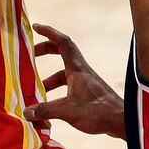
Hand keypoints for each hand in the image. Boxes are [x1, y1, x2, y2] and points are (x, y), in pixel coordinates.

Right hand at [22, 24, 126, 139]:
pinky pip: (68, 84)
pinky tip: (50, 104)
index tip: (35, 27)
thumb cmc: (98, 112)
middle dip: (46, 50)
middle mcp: (81, 71)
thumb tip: (27, 112)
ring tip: (35, 89)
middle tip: (31, 54)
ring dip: (48, 77)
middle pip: (62, 52)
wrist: (122, 121)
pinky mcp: (88, 92)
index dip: (49, 32)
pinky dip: (57, 89)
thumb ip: (46, 110)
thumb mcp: (68, 110)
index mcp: (77, 69)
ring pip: (63, 72)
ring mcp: (85, 81)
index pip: (62, 42)